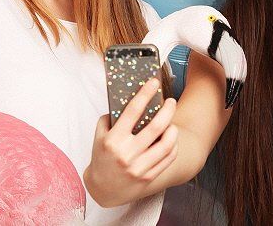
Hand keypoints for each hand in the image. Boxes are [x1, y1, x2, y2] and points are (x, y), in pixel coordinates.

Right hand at [84, 78, 177, 207]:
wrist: (102, 189)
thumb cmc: (101, 158)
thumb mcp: (99, 136)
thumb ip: (110, 119)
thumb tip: (127, 100)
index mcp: (114, 140)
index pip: (132, 111)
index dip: (145, 94)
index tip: (154, 82)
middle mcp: (127, 154)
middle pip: (156, 127)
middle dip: (167, 110)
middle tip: (171, 102)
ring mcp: (139, 167)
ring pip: (167, 144)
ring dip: (173, 129)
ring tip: (171, 122)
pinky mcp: (148, 177)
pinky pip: (168, 158)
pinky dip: (173, 146)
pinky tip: (171, 139)